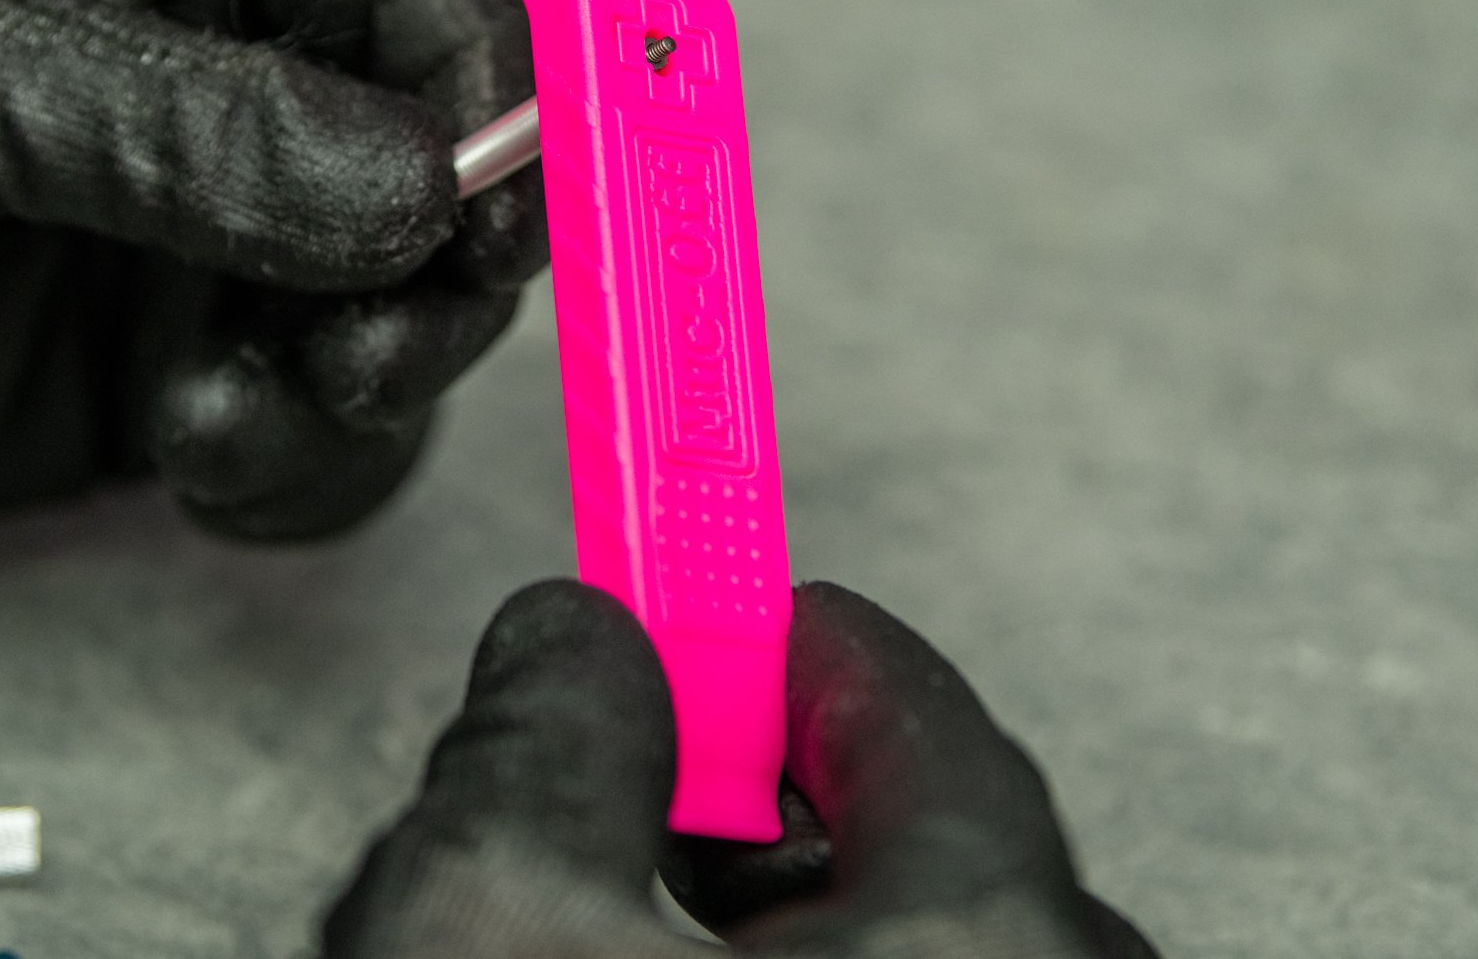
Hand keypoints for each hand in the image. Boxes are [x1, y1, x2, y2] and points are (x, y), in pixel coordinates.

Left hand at [0, 0, 543, 535]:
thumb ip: (183, 127)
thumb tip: (421, 191)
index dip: (493, 97)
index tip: (480, 225)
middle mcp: (238, 52)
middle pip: (457, 160)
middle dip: (430, 276)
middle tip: (355, 357)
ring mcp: (224, 216)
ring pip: (410, 308)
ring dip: (352, 387)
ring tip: (210, 418)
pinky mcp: (194, 348)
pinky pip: (334, 422)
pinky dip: (300, 462)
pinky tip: (190, 456)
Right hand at [324, 580, 1159, 958]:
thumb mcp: (490, 934)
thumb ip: (545, 744)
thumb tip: (575, 645)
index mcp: (987, 951)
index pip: (901, 698)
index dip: (759, 612)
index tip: (708, 560)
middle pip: (924, 839)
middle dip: (754, 799)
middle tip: (632, 803)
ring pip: (909, 958)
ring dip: (770, 924)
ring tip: (619, 944)